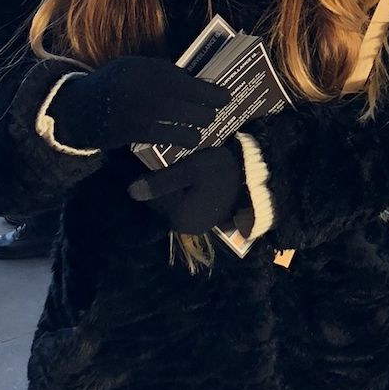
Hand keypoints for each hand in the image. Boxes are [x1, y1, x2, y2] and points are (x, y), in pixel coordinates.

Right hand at [49, 57, 230, 151]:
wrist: (79, 107)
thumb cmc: (115, 84)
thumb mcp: (136, 68)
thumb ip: (163, 74)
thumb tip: (197, 83)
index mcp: (149, 68)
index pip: (189, 81)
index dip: (210, 92)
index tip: (226, 96)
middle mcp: (147, 90)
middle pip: (192, 105)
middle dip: (208, 113)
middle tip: (216, 115)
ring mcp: (141, 113)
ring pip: (183, 126)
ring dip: (196, 130)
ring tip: (202, 131)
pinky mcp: (135, 134)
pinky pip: (168, 139)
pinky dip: (181, 139)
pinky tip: (188, 139)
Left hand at [128, 145, 245, 234]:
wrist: (257, 179)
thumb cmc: (221, 171)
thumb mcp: (189, 170)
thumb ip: (159, 182)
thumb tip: (130, 192)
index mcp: (178, 217)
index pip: (152, 198)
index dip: (152, 177)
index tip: (158, 161)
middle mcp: (186, 228)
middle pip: (163, 203)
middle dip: (163, 185)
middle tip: (170, 163)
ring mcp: (199, 226)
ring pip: (175, 204)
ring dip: (174, 189)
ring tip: (182, 169)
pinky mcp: (209, 220)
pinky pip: (188, 206)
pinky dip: (186, 194)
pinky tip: (193, 181)